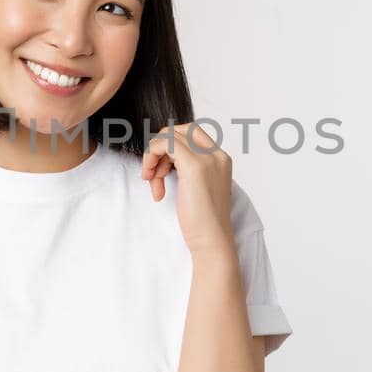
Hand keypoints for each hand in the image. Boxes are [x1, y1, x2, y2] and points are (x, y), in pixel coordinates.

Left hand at [140, 122, 234, 253]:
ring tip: (153, 183)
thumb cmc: (202, 221)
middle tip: (154, 174)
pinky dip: (151, 157)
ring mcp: (207, 159)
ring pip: (170, 135)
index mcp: (220, 158)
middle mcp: (217, 155)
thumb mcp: (197, 187)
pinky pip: (164, 144)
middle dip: (160, 148)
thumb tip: (163, 155)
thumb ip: (187, 168)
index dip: (169, 145)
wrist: (211, 241)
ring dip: (153, 157)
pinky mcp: (194, 167)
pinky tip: (152, 181)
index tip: (161, 169)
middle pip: (179, 130)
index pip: (191, 133)